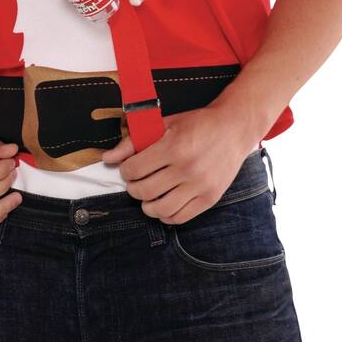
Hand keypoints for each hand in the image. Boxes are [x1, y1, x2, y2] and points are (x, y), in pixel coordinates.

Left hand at [101, 105, 257, 224]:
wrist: (234, 128)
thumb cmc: (198, 124)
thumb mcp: (164, 124)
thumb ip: (134, 141)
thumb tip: (108, 157)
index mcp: (174, 147)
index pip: (135, 169)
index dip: (126, 170)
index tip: (129, 168)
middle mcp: (187, 169)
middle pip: (144, 191)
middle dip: (133, 187)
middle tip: (136, 181)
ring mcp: (200, 186)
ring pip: (160, 209)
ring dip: (147, 205)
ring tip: (148, 196)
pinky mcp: (210, 198)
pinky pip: (180, 217)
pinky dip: (166, 215)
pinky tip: (164, 203)